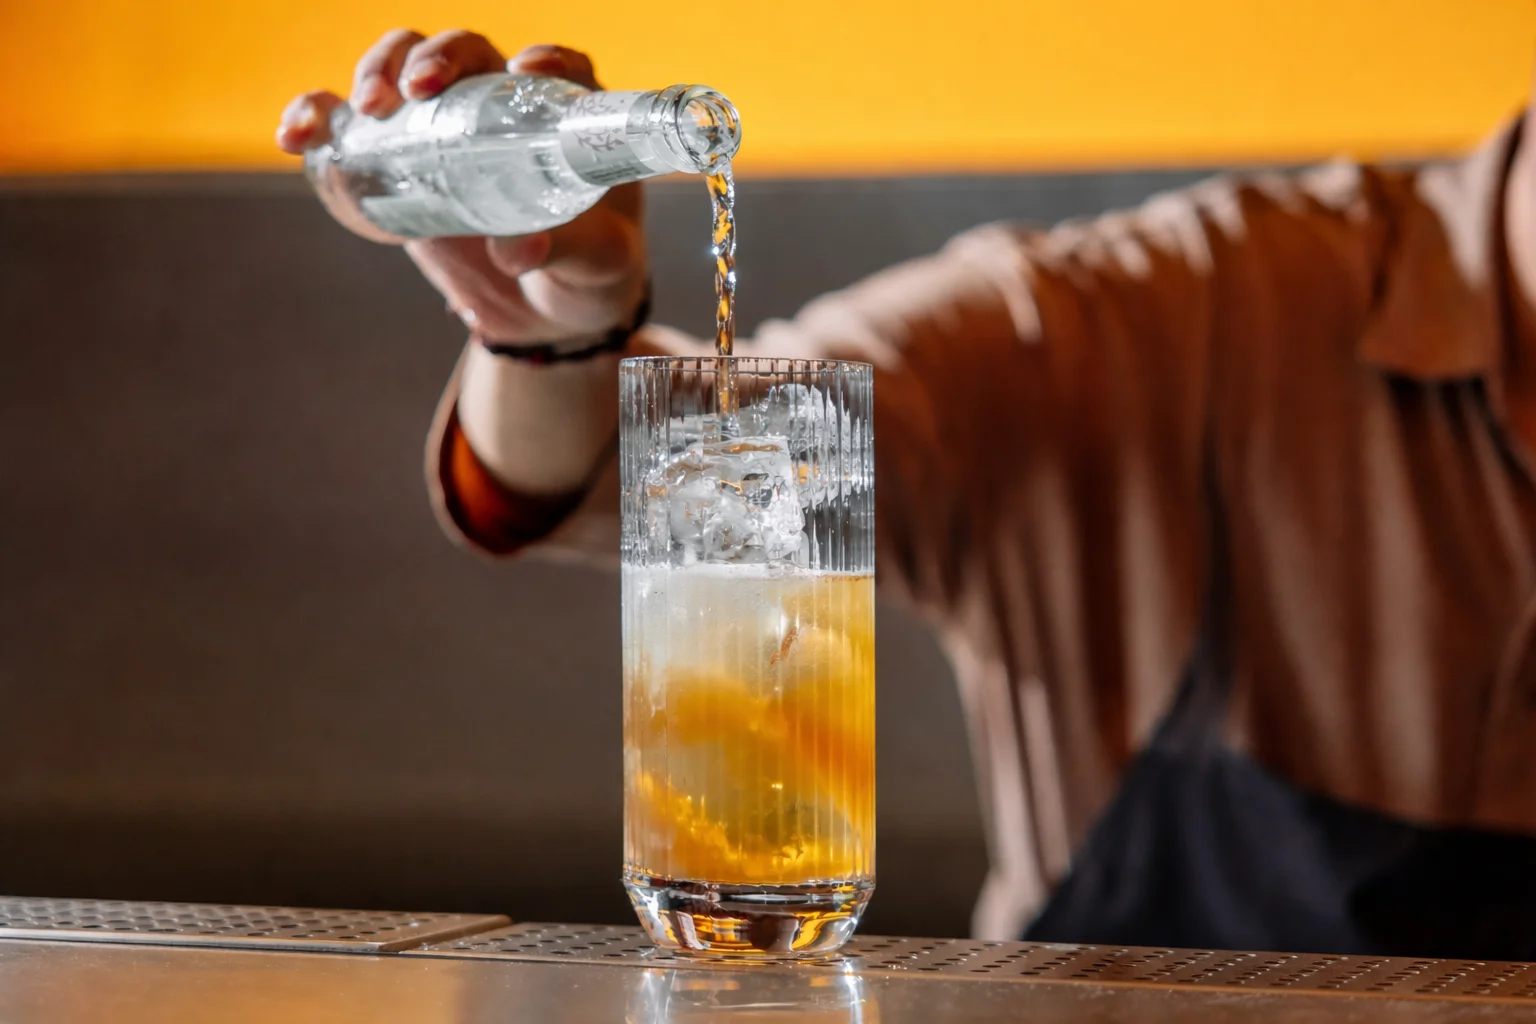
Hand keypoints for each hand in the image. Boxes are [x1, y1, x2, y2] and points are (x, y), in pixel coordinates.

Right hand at [277, 31, 647, 345]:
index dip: (540, 61)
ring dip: (377, 72)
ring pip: (402, 67)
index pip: (554, 68)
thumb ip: (563, 252)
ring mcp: (444, 125)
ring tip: (367, 109)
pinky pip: (349, 123)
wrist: (543, 310)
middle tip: (419, 91)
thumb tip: (514, 252)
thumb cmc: (585, 272)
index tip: (523, 71)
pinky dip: (317, 118)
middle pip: (465, 53)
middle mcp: (502, 104)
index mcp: (563, 116)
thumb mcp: (592, 264)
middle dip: (435, 59)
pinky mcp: (397, 155)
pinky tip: (297, 136)